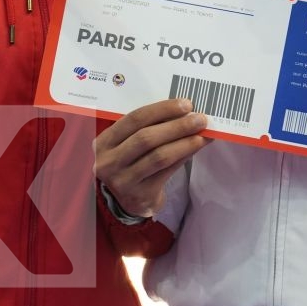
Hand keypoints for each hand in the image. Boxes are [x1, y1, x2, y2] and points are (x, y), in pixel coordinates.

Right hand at [93, 98, 209, 218]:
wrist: (128, 201)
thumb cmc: (131, 163)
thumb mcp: (127, 144)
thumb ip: (146, 128)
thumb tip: (183, 111)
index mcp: (104, 142)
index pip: (134, 119)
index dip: (161, 110)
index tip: (185, 104)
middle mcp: (109, 161)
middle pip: (146, 138)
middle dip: (177, 126)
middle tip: (199, 119)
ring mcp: (124, 180)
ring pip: (159, 156)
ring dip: (184, 143)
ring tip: (202, 135)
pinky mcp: (141, 194)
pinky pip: (167, 172)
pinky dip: (184, 157)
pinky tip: (196, 149)